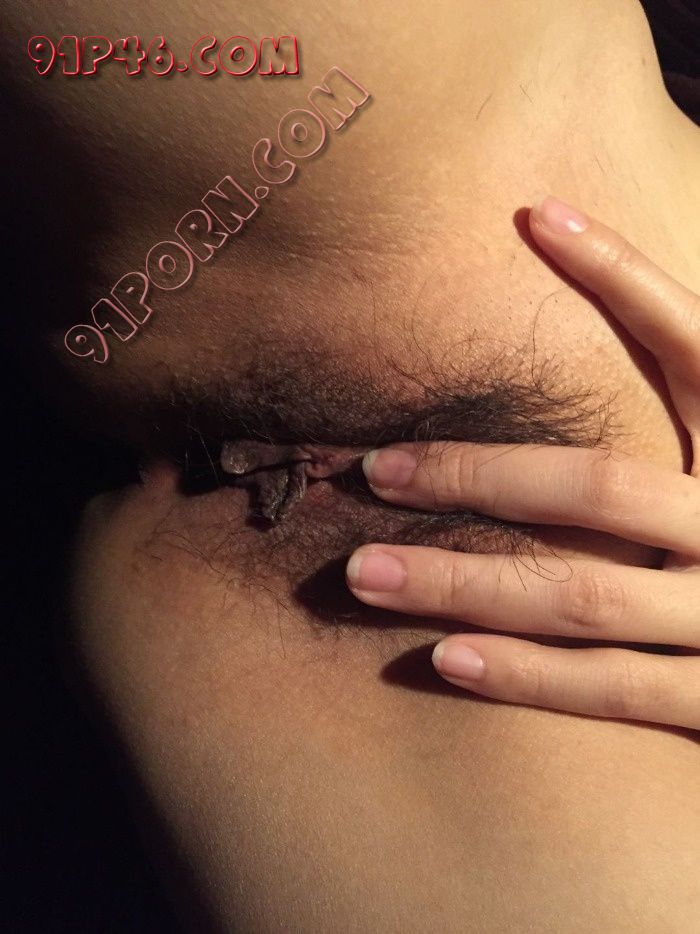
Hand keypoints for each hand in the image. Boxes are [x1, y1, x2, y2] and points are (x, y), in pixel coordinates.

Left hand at [346, 195, 699, 729]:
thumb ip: (692, 406)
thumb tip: (588, 284)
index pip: (694, 341)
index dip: (623, 274)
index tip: (536, 216)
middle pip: (598, 485)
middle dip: (477, 476)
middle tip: (373, 471)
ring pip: (583, 596)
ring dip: (463, 582)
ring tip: (365, 573)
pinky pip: (614, 688)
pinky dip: (526, 674)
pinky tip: (444, 656)